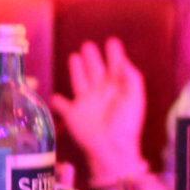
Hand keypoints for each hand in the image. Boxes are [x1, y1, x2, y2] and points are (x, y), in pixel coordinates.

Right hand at [52, 39, 148, 182]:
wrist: (111, 148)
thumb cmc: (126, 123)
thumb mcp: (135, 97)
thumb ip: (131, 78)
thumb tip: (124, 62)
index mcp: (117, 88)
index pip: (115, 67)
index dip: (114, 54)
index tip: (112, 41)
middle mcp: (100, 93)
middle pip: (95, 71)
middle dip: (93, 58)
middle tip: (89, 45)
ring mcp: (86, 103)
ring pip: (79, 82)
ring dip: (76, 70)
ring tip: (75, 56)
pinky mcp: (73, 115)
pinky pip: (63, 107)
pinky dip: (58, 102)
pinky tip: (55, 97)